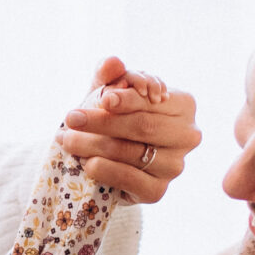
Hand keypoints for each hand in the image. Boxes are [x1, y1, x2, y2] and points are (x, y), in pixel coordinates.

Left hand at [58, 56, 198, 203]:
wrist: (107, 157)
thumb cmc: (114, 117)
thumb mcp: (109, 93)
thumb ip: (109, 76)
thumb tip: (112, 62)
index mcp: (183, 104)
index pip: (153, 101)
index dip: (127, 99)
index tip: (102, 98)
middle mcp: (187, 135)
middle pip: (143, 126)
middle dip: (103, 122)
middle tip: (71, 119)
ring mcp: (175, 166)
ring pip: (134, 152)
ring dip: (95, 146)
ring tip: (68, 140)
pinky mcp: (159, 191)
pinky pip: (132, 180)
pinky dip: (107, 171)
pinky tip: (87, 164)